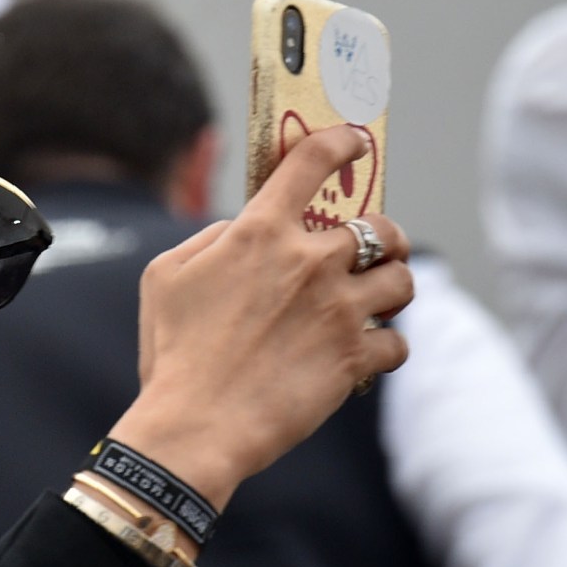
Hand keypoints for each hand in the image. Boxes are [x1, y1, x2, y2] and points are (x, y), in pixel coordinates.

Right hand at [111, 124, 412, 506]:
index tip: (354, 141)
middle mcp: (310, 262)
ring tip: (379, 299)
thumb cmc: (173, 352)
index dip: (341, 142)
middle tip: (376, 248)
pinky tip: (366, 353)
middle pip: (380, 226)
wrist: (197, 425)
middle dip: (385, 234)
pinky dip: (386, 347)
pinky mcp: (354, 357)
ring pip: (401, 280)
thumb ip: (210, 239)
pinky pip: (397, 342)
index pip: (313, 160)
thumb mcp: (165, 277)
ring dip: (393, 286)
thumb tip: (240, 228)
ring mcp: (339, 309)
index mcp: (260, 232)